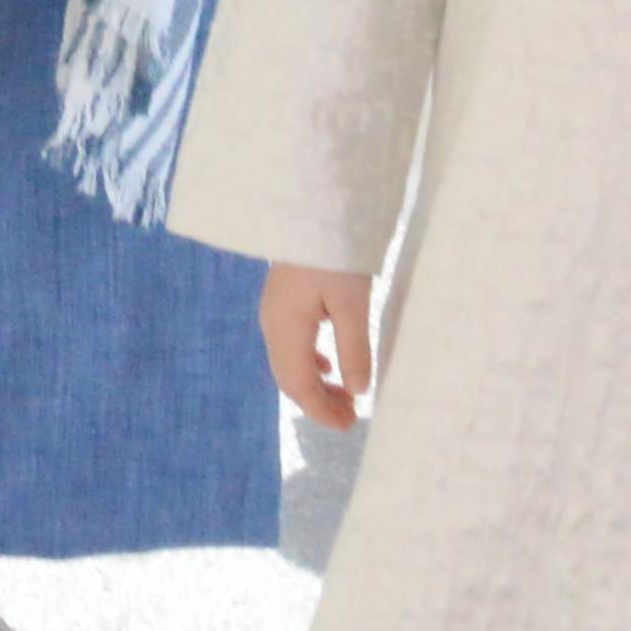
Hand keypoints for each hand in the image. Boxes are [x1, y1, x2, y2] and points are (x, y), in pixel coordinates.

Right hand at [264, 264, 382, 429]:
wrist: (312, 205)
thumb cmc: (334, 253)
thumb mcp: (352, 303)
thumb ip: (355, 350)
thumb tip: (358, 392)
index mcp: (285, 328)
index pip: (298, 385)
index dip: (322, 411)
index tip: (351, 425)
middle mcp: (272, 324)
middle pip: (288, 378)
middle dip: (318, 402)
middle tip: (352, 416)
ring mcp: (273, 312)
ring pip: (288, 363)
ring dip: (315, 384)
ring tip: (346, 395)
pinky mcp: (281, 301)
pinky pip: (290, 345)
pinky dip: (310, 364)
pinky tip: (329, 365)